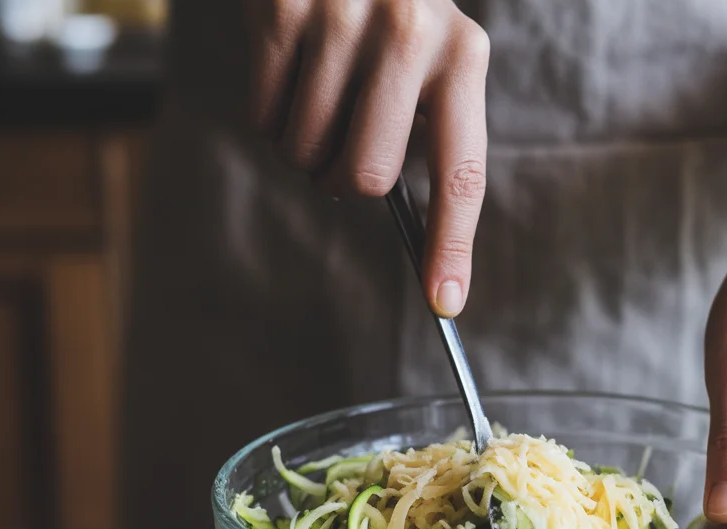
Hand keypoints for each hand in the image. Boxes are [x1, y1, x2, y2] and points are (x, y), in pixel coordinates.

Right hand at [246, 0, 489, 316]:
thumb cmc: (384, 6)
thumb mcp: (429, 49)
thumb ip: (425, 124)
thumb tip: (409, 230)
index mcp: (463, 57)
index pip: (463, 173)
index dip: (451, 244)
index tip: (444, 300)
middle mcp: (412, 35)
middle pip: (363, 177)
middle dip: (341, 177)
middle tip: (340, 138)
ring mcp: (344, 18)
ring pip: (305, 152)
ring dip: (300, 144)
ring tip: (316, 90)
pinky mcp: (282, 9)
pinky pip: (263, 117)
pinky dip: (267, 114)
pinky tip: (287, 68)